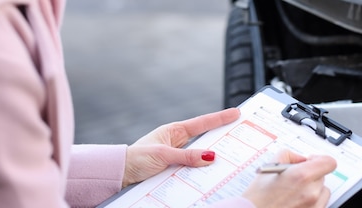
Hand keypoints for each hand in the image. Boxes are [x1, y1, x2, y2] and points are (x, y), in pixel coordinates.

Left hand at [121, 108, 239, 187]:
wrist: (120, 174)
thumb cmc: (135, 160)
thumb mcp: (162, 156)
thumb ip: (186, 156)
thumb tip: (209, 156)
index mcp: (174, 131)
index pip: (202, 123)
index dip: (220, 118)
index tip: (236, 113)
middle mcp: (177, 141)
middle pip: (205, 138)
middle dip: (222, 135)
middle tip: (241, 132)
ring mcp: (177, 155)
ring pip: (200, 154)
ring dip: (211, 157)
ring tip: (230, 155)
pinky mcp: (175, 168)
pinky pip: (193, 168)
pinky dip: (202, 170)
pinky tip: (210, 173)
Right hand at [243, 149, 336, 207]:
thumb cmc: (258, 197)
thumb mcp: (269, 166)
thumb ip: (289, 155)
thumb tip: (300, 158)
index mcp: (301, 176)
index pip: (329, 162)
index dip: (320, 160)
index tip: (312, 161)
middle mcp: (311, 192)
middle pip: (323, 176)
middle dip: (311, 174)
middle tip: (295, 178)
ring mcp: (313, 206)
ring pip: (323, 191)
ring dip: (313, 188)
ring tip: (295, 191)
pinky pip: (319, 204)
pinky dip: (311, 201)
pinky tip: (296, 200)